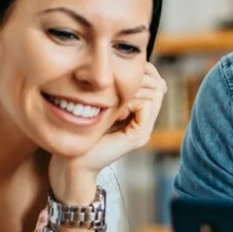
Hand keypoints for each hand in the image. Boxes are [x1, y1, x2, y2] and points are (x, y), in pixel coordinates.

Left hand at [48, 63, 166, 204]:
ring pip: (154, 94)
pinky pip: (144, 106)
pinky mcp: (138, 136)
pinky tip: (115, 101)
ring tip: (117, 87)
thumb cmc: (81, 134)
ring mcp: (144, 131)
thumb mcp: (100, 108)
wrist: (74, 163)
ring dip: (136, 85)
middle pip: (158, 88)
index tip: (125, 67)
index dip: (145, 72)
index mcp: (137, 117)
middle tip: (122, 73)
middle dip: (143, 75)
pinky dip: (131, 97)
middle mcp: (145, 124)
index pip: (155, 86)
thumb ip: (113, 94)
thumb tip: (122, 71)